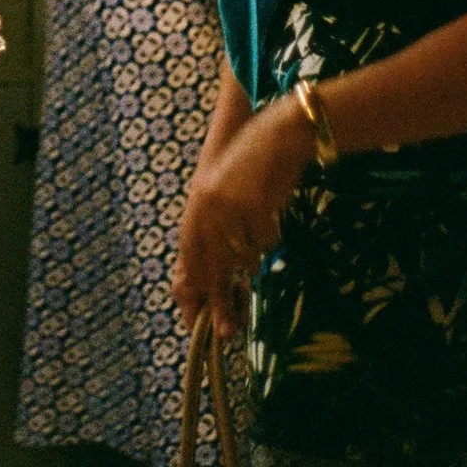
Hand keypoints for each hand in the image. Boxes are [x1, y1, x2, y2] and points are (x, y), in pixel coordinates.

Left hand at [173, 96, 312, 333]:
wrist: (279, 135)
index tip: (193, 320)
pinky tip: (271, 213)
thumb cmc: (254, 171)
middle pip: (209, 268)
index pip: (187, 258)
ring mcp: (229, 208)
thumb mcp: (224, 200)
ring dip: (253, 258)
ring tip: (259, 228)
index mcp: (195, 207)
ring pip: (242, 259)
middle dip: (218, 302)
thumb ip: (214, 235)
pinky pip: (265, 243)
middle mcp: (205, 208)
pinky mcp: (254, 207)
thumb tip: (210, 282)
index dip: (190, 291)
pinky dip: (271, 238)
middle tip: (227, 332)